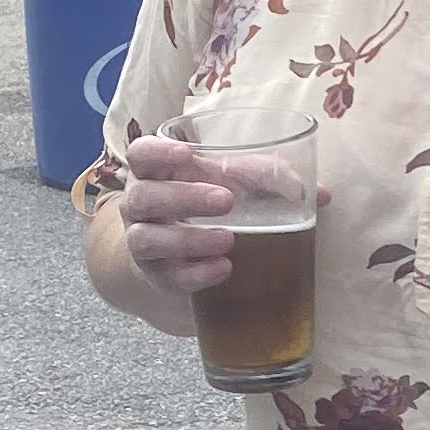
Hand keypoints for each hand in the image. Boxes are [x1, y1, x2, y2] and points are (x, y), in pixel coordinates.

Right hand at [109, 128, 240, 295]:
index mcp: (153, 172)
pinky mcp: (156, 275)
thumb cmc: (209, 201)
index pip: (140, 154)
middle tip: (226, 201)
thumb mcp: (230, 179)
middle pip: (142, 197)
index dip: (156, 152)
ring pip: (144, 240)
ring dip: (186, 240)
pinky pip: (166, 277)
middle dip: (183, 198)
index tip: (186, 154)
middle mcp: (139, 206)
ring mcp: (142, 241)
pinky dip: (196, 274)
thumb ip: (256, 173)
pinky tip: (223, 267)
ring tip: (227, 240)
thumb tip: (289, 179)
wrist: (184, 250)